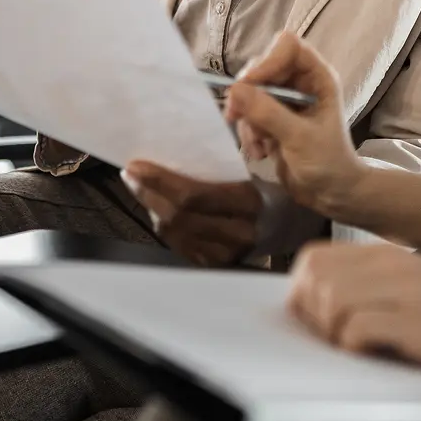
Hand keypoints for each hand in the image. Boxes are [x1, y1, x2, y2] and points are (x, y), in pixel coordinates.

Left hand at [121, 161, 262, 265]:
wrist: (290, 226)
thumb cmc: (267, 191)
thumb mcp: (249, 172)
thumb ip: (214, 169)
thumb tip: (169, 156)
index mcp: (247, 202)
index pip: (192, 195)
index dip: (159, 182)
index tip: (136, 166)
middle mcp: (238, 232)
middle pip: (178, 216)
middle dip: (148, 193)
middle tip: (131, 174)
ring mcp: (226, 254)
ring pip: (174, 233)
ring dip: (151, 209)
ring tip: (139, 188)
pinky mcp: (217, 265)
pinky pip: (179, 246)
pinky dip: (163, 226)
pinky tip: (156, 210)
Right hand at [222, 31, 365, 216]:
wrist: (332, 195)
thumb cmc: (329, 163)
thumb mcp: (299, 138)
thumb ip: (268, 113)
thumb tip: (234, 90)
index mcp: (317, 77)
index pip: (287, 47)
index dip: (267, 61)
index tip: (249, 86)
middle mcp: (299, 83)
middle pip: (262, 67)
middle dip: (248, 95)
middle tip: (236, 116)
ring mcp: (284, 101)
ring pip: (249, 92)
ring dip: (247, 120)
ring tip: (258, 146)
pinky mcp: (271, 119)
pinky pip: (247, 113)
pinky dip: (248, 133)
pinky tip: (259, 153)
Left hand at [287, 243, 420, 385]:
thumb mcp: (412, 287)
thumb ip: (368, 286)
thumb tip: (315, 307)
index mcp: (384, 255)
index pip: (312, 260)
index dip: (302, 293)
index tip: (315, 322)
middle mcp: (391, 265)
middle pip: (314, 279)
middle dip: (312, 315)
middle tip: (334, 340)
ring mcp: (406, 292)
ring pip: (331, 301)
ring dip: (332, 333)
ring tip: (356, 348)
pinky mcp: (420, 324)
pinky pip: (357, 330)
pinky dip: (354, 347)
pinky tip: (376, 354)